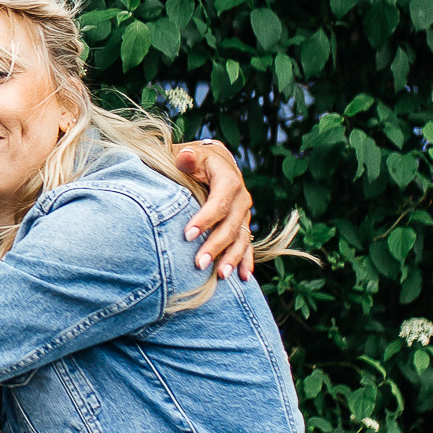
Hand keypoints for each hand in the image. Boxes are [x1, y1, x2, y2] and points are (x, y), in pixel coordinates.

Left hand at [176, 140, 255, 280]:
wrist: (212, 162)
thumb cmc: (194, 160)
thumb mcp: (190, 154)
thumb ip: (188, 157)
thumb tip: (185, 156)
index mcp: (228, 179)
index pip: (219, 202)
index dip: (205, 219)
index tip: (187, 235)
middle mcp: (241, 198)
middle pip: (231, 224)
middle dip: (216, 245)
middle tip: (199, 263)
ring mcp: (244, 213)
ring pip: (241, 237)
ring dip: (232, 257)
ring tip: (221, 275)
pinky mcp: (242, 224)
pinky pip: (247, 244)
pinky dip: (245, 261)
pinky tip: (242, 278)